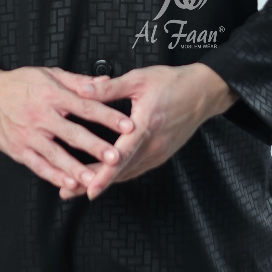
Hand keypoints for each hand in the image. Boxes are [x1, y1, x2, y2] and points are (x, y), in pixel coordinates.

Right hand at [0, 67, 134, 197]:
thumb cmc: (20, 82)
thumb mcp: (49, 74)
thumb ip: (78, 81)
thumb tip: (105, 83)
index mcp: (52, 94)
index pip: (85, 106)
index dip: (108, 116)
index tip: (128, 125)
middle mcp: (41, 115)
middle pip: (73, 133)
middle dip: (96, 146)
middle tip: (116, 157)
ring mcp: (28, 134)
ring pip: (56, 154)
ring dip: (77, 168)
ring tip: (96, 179)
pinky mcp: (18, 149)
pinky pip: (39, 165)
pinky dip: (54, 176)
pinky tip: (70, 183)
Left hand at [57, 63, 235, 200]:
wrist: (203, 92)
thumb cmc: (172, 82)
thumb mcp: (139, 78)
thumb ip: (109, 87)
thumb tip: (82, 90)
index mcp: (146, 124)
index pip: (122, 154)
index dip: (104, 173)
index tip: (89, 187)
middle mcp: (153, 144)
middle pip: (121, 170)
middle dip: (94, 182)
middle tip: (69, 192)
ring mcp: (159, 152)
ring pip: (127, 173)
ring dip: (104, 182)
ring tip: (79, 188)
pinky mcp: (161, 154)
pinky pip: (136, 169)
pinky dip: (119, 175)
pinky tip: (105, 178)